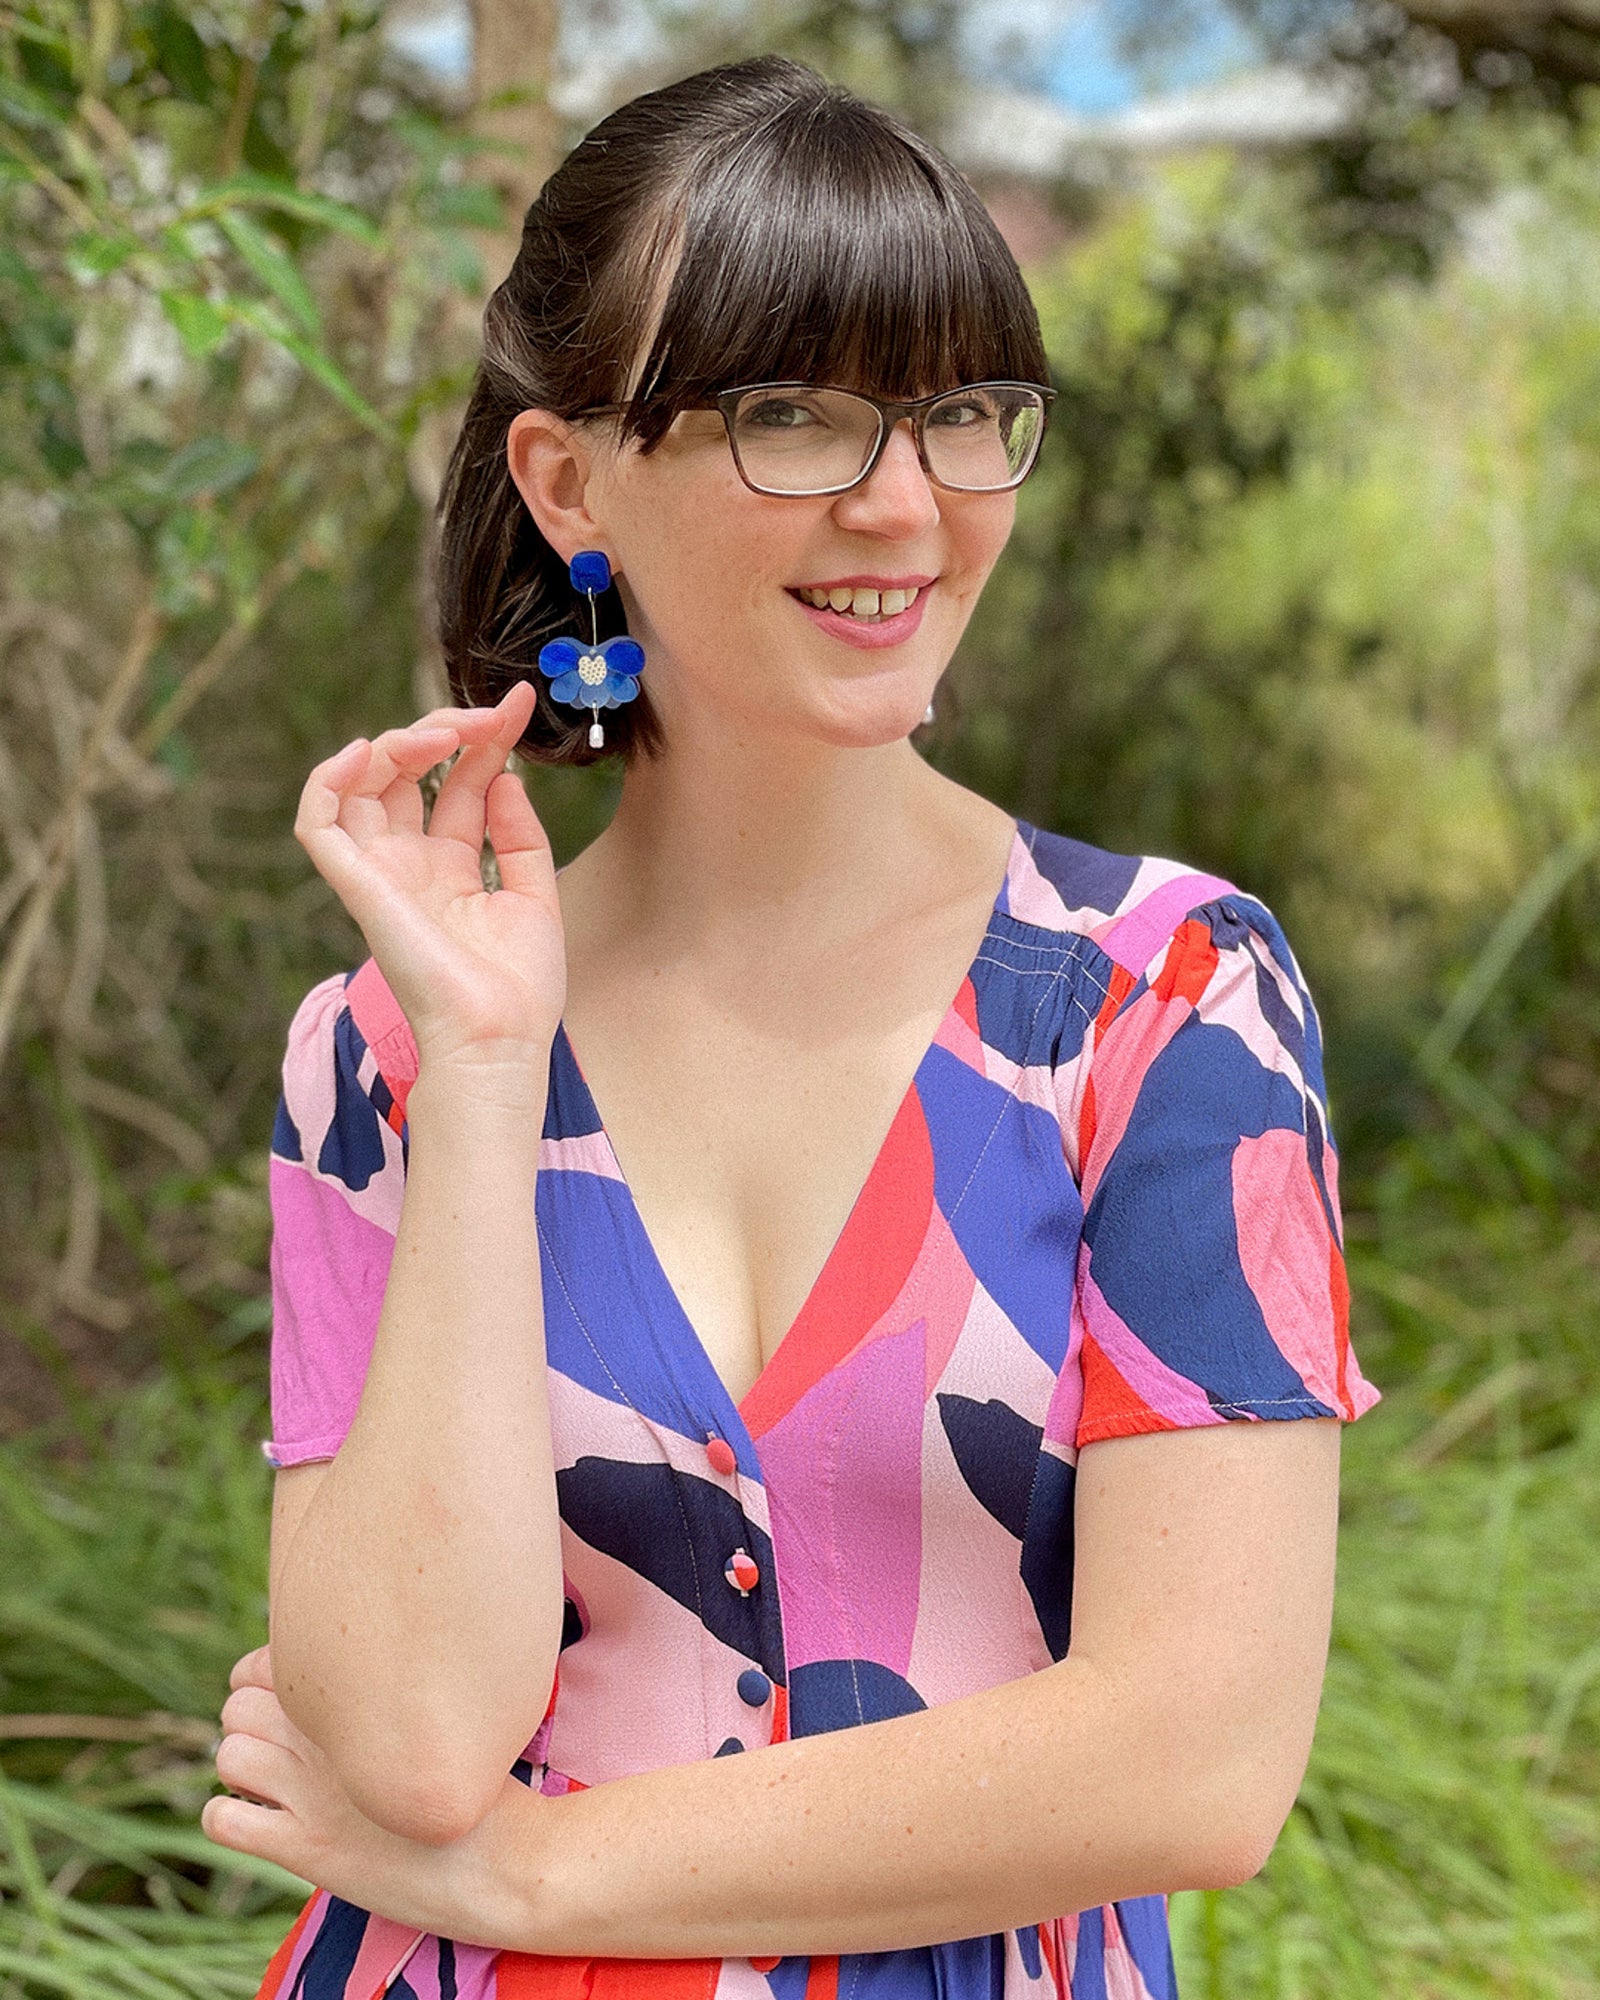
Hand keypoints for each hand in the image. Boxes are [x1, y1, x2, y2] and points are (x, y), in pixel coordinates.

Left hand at [201, 1646, 514, 1941]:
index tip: (288, 1701)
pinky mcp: (305, 1847)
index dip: (265, 1680)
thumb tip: (359, 1673)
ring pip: (228, 1755)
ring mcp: (311, 1791)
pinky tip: (261, 1822)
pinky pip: (224, 1820)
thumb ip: (394, 1688)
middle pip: (238, 1704)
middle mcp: (328, 1733)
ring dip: (240, 1767)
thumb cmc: (489, 1780)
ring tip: (272, 1783)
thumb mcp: (450, 1710)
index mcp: (360, 1693)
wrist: (506, 1856)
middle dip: (248, 1720)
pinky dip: (228, 1816)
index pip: (265, 1663)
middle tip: (280, 1745)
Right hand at [294, 682, 564, 1077]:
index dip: (484, 741)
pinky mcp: (357, 887)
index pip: (459, 785)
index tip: (517, 704)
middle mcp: (410, 866)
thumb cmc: (518, 989)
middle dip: (446, 731)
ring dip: (397, 743)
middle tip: (488, 716)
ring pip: (361, 785)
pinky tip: (369, 752)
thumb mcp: (534, 897)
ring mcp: (380, 874)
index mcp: (450, 869)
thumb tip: (506, 778)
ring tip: (445, 731)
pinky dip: (330, 779)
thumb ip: (518, 837)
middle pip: (409, 775)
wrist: (498, 1041)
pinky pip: (318, 823)